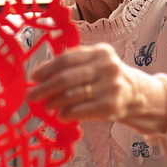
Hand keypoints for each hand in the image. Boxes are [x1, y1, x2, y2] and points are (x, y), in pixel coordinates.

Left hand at [25, 43, 166, 132]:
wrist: (136, 93)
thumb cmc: (105, 77)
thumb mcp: (93, 64)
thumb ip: (70, 67)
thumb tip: (38, 79)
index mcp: (99, 52)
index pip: (67, 59)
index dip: (47, 68)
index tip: (33, 77)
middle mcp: (107, 66)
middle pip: (67, 77)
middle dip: (45, 88)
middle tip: (31, 96)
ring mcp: (111, 86)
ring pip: (72, 95)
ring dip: (54, 102)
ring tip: (46, 106)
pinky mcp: (111, 105)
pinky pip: (82, 109)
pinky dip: (67, 113)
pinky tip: (61, 114)